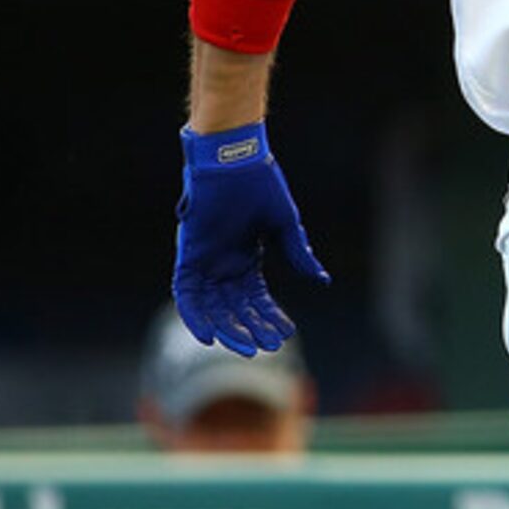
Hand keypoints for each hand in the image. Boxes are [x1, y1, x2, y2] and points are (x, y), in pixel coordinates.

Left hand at [173, 124, 323, 354]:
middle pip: (235, 309)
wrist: (234, 160)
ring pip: (213, 308)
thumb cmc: (260, 185)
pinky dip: (195, 315)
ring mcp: (204, 262)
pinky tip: (209, 335)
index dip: (270, 316)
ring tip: (246, 347)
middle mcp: (223, 266)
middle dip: (251, 329)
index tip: (286, 332)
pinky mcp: (188, 257)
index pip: (257, 299)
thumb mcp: (284, 225)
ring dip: (228, 329)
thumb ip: (298, 253)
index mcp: (245, 259)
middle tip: (268, 347)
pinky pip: (187, 295)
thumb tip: (321, 279)